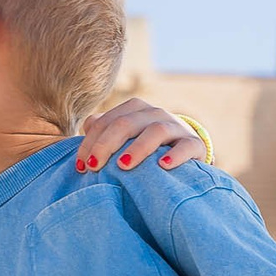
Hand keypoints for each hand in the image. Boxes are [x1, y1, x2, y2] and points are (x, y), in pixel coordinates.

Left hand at [74, 97, 211, 173]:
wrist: (186, 149)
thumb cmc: (145, 144)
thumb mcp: (125, 136)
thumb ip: (104, 130)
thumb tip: (86, 128)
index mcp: (134, 108)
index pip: (106, 122)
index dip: (90, 143)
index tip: (81, 166)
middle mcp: (154, 113)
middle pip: (126, 124)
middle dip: (106, 145)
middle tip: (94, 167)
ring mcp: (176, 126)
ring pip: (156, 130)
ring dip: (138, 148)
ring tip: (123, 165)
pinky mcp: (194, 144)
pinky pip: (186, 146)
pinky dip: (175, 155)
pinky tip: (164, 166)